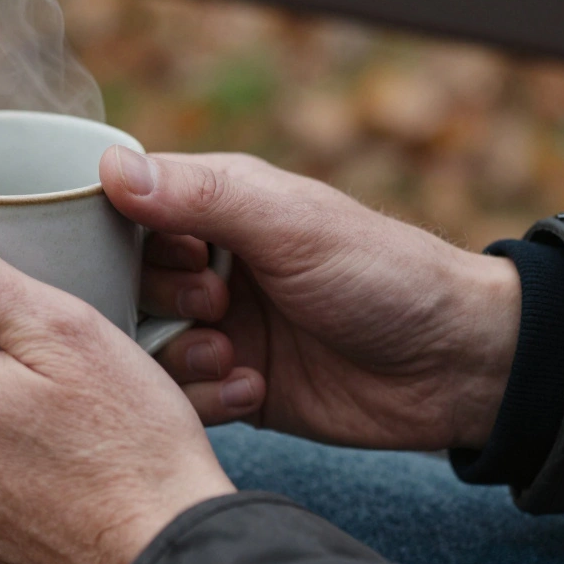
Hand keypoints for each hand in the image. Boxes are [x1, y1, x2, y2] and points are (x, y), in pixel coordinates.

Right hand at [101, 148, 521, 451]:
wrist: (455, 367)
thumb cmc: (383, 274)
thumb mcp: (289, 227)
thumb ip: (199, 198)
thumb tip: (109, 166)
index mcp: (217, 207)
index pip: (126, 209)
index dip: (127, 237)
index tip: (177, 254)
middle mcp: (208, 264)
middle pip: (126, 281)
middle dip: (162, 300)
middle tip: (217, 305)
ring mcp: (218, 325)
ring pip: (144, 344)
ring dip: (180, 356)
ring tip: (231, 356)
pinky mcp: (229, 383)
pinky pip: (178, 395)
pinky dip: (206, 397)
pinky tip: (255, 389)